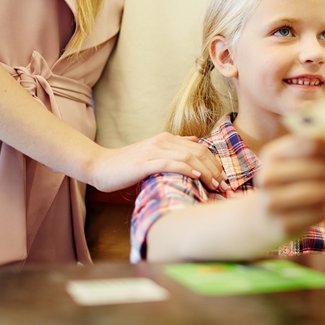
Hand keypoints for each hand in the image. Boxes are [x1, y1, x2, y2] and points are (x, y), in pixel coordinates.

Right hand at [89, 132, 227, 192]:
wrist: (100, 166)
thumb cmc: (127, 164)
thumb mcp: (153, 152)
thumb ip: (174, 147)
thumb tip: (195, 141)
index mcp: (167, 138)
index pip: (200, 148)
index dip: (215, 163)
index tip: (224, 179)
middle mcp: (163, 141)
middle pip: (198, 151)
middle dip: (215, 169)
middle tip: (224, 185)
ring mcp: (154, 150)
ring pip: (188, 157)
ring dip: (205, 171)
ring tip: (215, 184)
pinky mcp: (145, 162)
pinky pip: (170, 163)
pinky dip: (186, 168)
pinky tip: (196, 176)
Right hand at [255, 135, 324, 237]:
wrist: (260, 218)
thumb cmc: (285, 181)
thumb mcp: (290, 159)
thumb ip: (313, 146)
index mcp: (270, 155)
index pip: (311, 144)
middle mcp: (267, 177)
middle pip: (319, 169)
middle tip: (324, 174)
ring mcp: (273, 203)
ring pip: (322, 191)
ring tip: (322, 189)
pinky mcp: (285, 225)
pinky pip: (322, 211)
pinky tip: (316, 205)